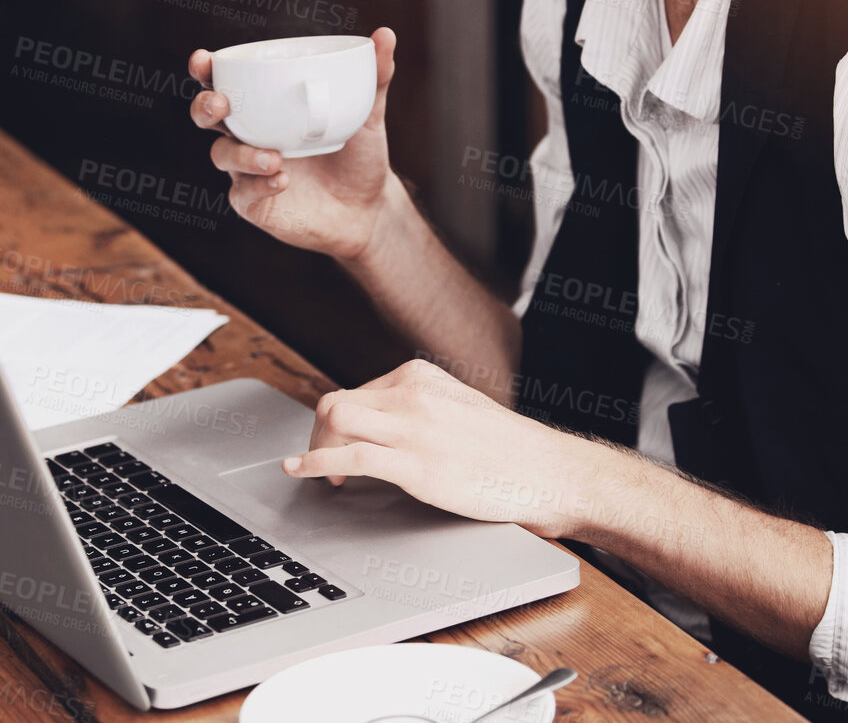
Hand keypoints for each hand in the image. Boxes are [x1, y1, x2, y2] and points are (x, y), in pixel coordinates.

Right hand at [187, 27, 400, 260]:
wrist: (368, 208)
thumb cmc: (360, 156)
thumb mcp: (369, 114)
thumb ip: (375, 77)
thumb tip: (386, 33)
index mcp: (264, 107)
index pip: (225, 83)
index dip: (205, 70)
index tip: (203, 59)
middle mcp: (248, 136)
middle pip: (206, 116)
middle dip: (205, 106)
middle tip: (222, 103)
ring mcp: (247, 171)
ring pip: (222, 155)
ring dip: (243, 153)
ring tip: (276, 156)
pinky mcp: (253, 205)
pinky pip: (243, 194)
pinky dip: (259, 185)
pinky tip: (282, 180)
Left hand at [281, 360, 612, 537]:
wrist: (547, 471)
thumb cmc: (508, 448)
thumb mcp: (458, 407)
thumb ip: (419, 407)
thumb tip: (382, 423)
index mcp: (420, 376)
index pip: (356, 390)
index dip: (337, 422)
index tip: (336, 443)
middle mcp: (412, 394)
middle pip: (336, 402)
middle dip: (318, 434)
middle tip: (320, 459)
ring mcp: (412, 428)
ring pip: (335, 420)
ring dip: (315, 447)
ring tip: (317, 471)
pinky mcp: (415, 465)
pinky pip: (348, 458)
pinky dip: (314, 464)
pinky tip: (300, 472)